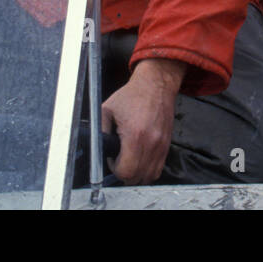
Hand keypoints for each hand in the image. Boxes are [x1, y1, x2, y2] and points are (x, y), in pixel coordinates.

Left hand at [100, 57, 186, 184]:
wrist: (156, 84)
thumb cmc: (133, 95)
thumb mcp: (106, 110)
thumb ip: (99, 132)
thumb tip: (95, 150)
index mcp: (135, 135)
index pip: (126, 171)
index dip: (115, 169)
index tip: (112, 159)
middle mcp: (151, 143)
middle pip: (137, 177)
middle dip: (125, 173)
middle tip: (119, 160)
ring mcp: (161, 145)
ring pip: (149, 176)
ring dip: (137, 174)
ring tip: (130, 161)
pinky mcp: (167, 145)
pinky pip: (158, 169)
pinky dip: (148, 170)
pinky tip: (140, 159)